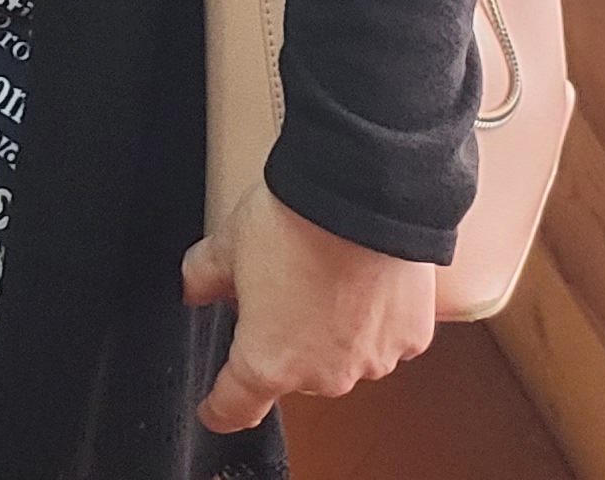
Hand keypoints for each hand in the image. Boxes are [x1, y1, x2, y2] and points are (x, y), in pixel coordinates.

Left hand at [183, 181, 439, 428]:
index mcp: (268, 362)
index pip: (235, 406)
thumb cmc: (294, 222)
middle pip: (292, 371)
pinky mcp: (409, 340)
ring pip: (340, 356)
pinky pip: (382, 337)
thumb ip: (202, 278)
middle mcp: (322, 375)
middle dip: (282, 339)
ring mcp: (371, 361)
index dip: (219, 409)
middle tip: (279, 289)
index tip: (214, 410)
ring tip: (322, 275)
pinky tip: (360, 279)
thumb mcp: (226, 244)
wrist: (363, 195)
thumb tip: (195, 289)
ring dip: (330, 330)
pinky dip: (371, 317)